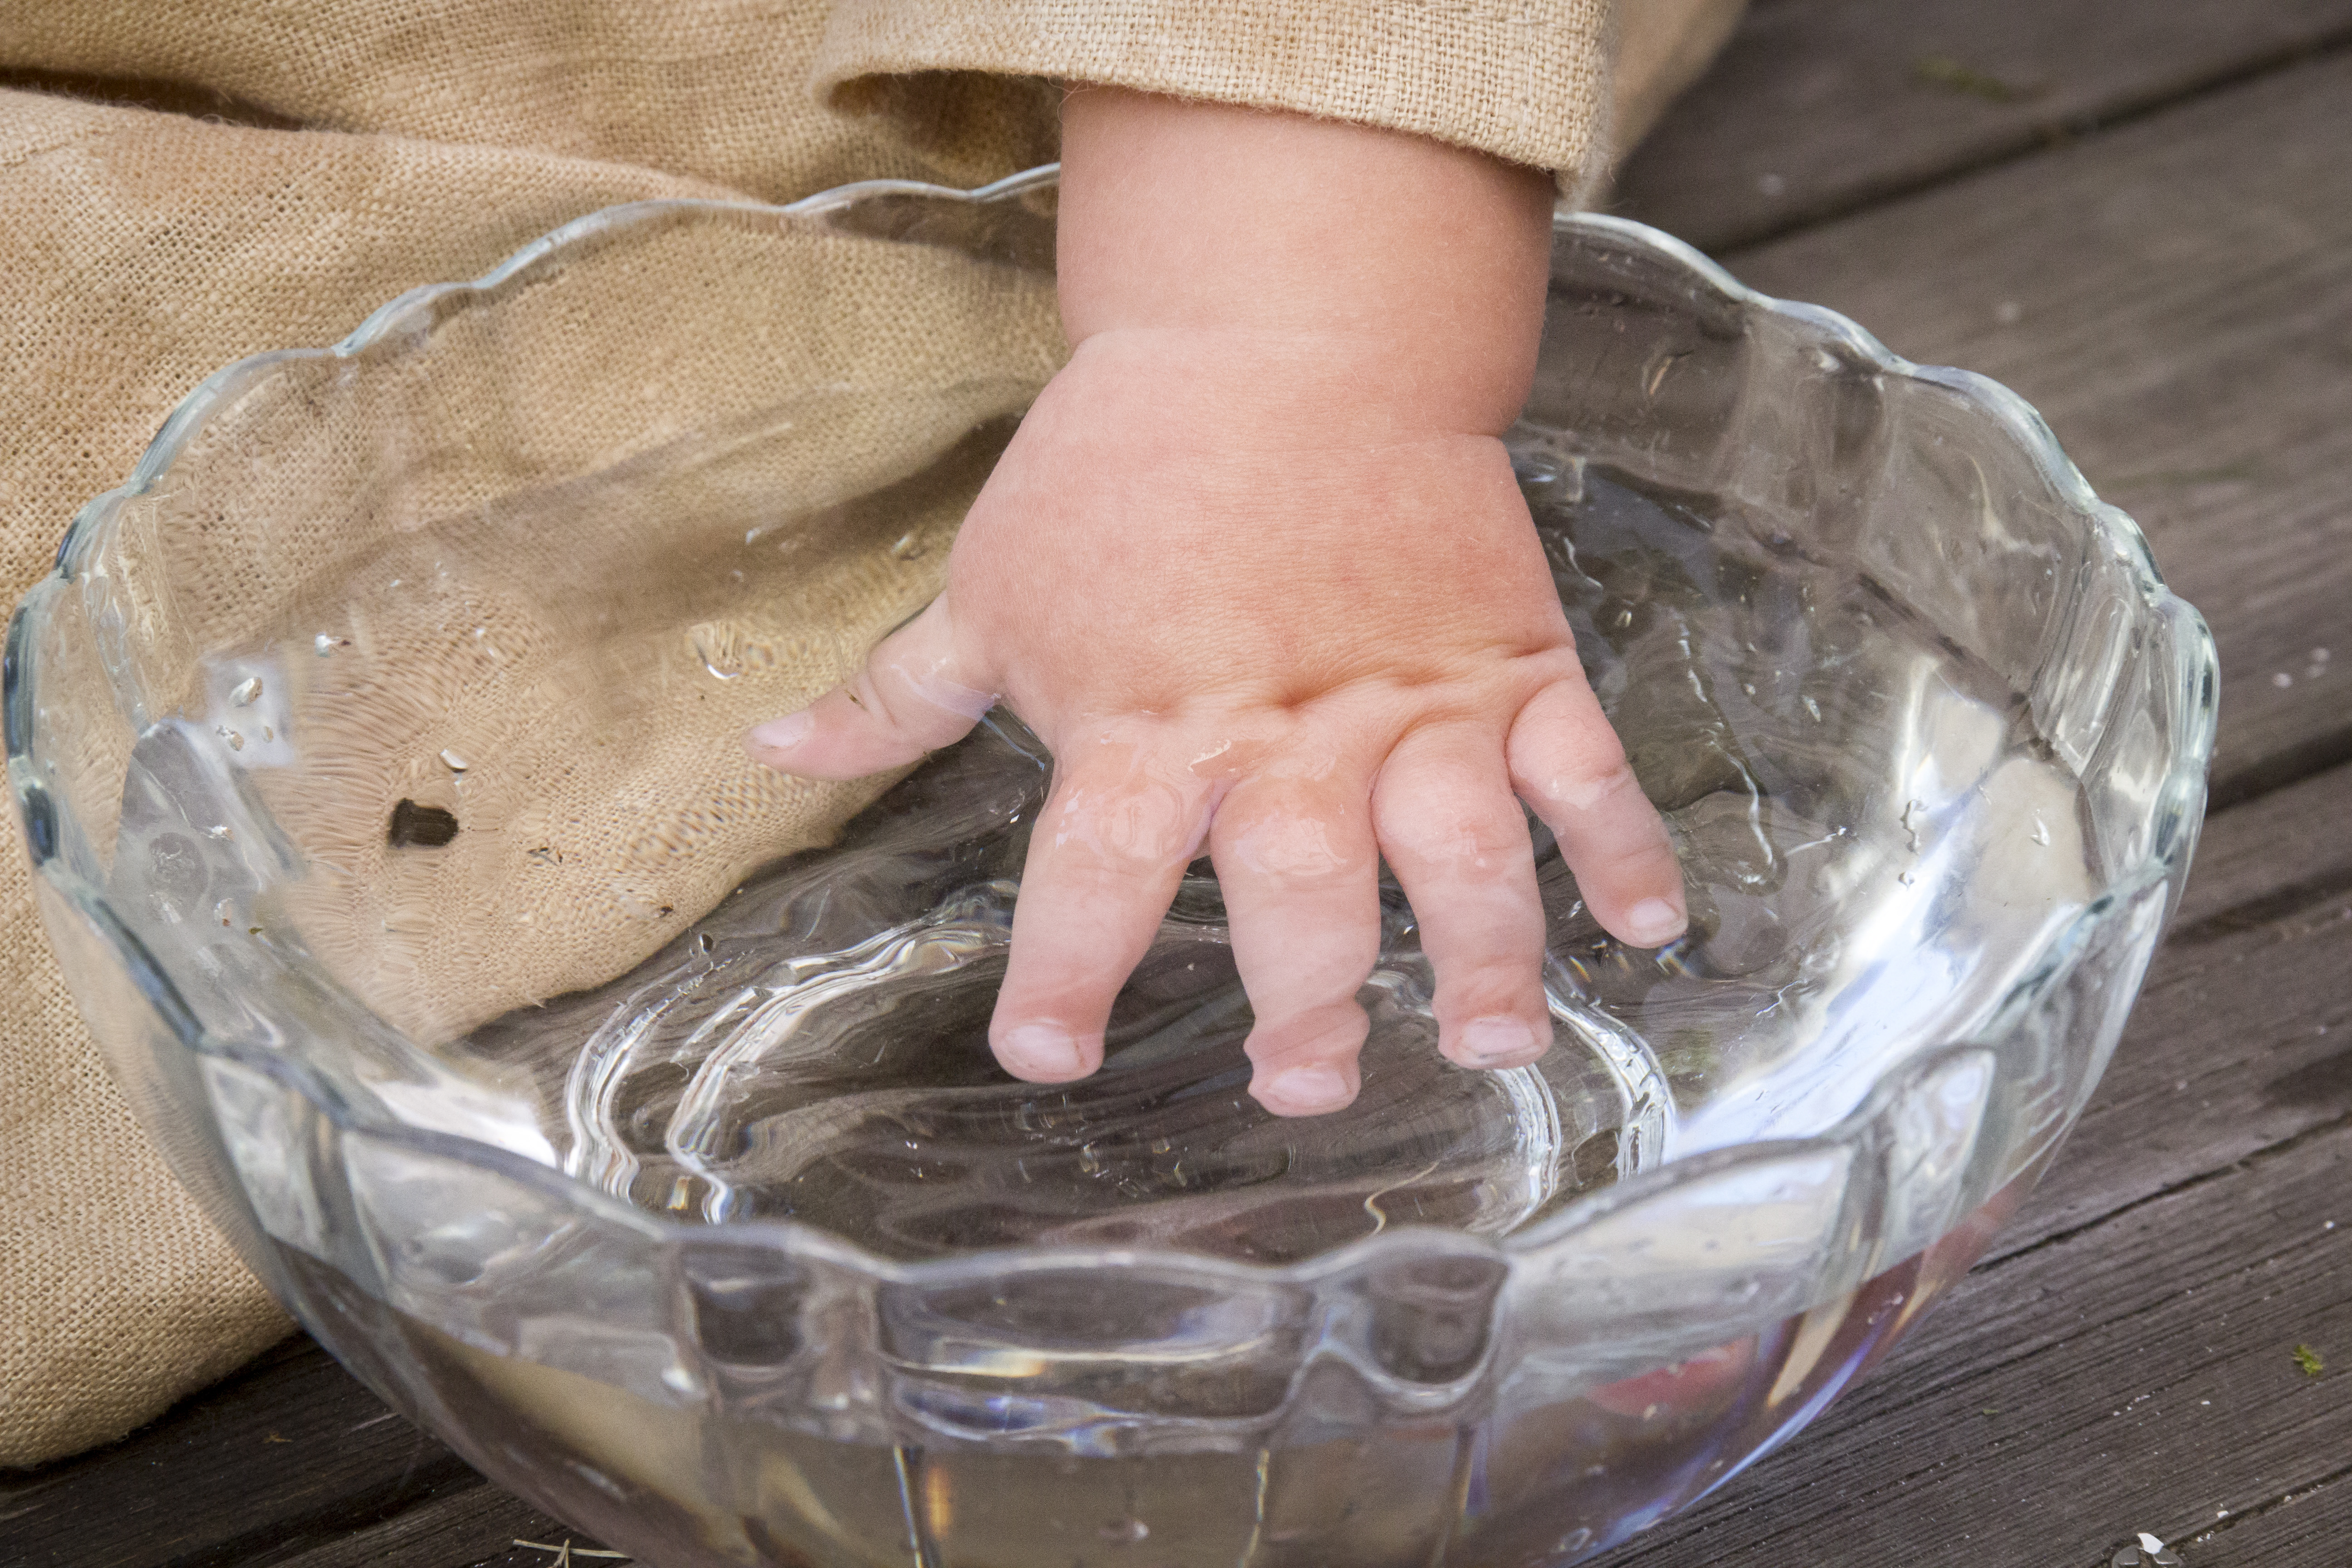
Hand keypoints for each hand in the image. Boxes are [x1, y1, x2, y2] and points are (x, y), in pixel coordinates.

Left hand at [749, 89, 1685, 1114]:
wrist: (1283, 330)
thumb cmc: (1121, 467)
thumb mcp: (988, 582)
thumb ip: (897, 695)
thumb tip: (769, 753)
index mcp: (1145, 720)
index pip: (1091, 875)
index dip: (1064, 977)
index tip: (1044, 1059)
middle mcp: (1285, 729)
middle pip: (1301, 891)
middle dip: (1308, 1002)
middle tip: (1303, 1083)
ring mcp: (1411, 698)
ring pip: (1463, 850)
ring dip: (1487, 956)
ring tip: (1496, 1042)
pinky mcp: (1507, 659)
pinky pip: (1584, 767)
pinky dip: (1623, 848)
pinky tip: (1646, 930)